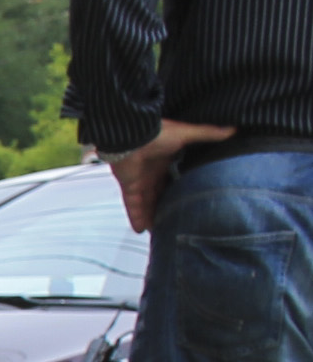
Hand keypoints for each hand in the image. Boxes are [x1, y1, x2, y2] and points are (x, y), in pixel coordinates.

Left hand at [108, 120, 238, 232]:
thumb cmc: (157, 132)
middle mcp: (152, 173)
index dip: (180, 189)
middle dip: (165, 207)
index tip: (188, 200)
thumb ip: (208, 134)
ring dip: (152, 216)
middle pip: (159, 194)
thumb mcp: (187, 134)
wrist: (132, 135)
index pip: (174, 179)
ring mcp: (140, 180)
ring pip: (147, 204)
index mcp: (166, 160)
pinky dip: (136, 217)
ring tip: (161, 231)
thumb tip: (233, 130)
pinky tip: (141, 230)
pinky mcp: (129, 187)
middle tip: (175, 220)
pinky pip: (133, 206)